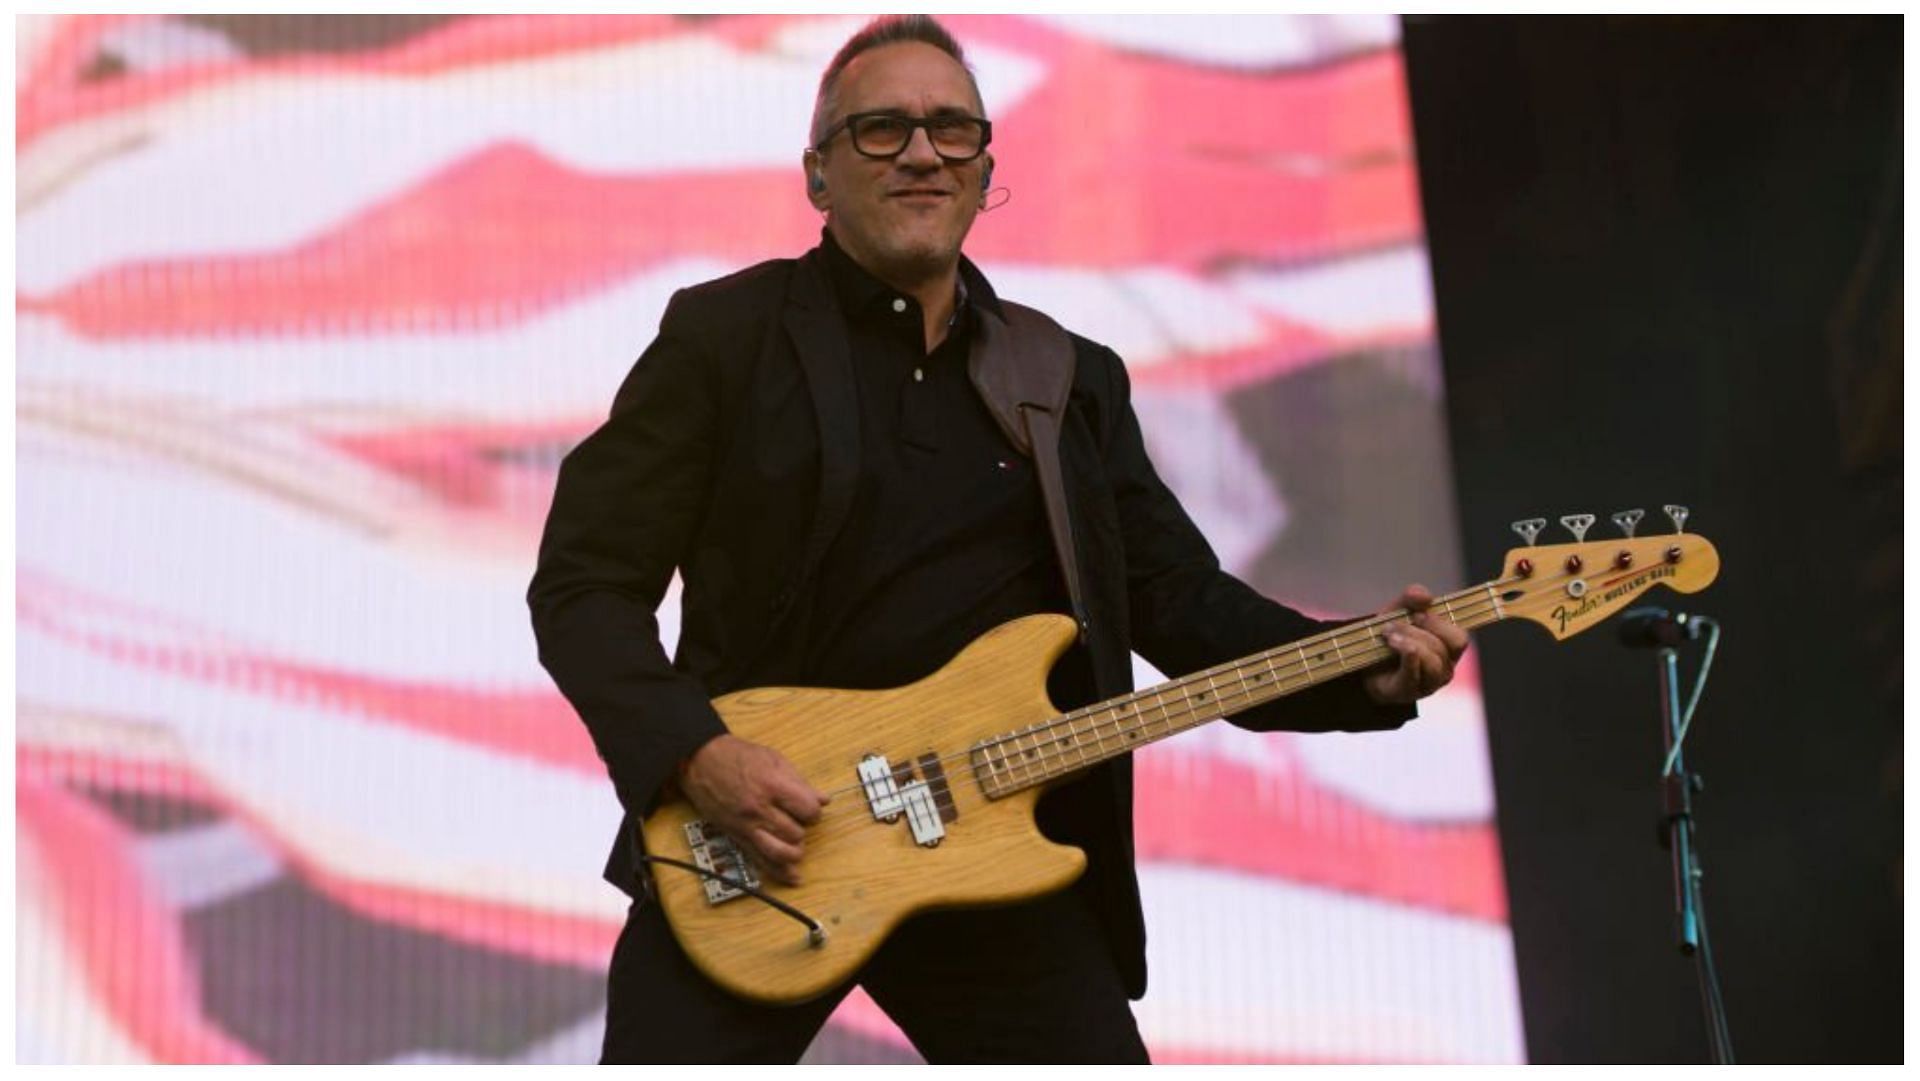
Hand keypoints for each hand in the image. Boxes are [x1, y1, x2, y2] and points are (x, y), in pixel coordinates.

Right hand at [677, 734, 829, 885]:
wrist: (701, 761)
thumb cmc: (737, 757)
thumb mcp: (774, 760)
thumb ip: (800, 782)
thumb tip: (823, 800)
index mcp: (772, 786)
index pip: (808, 810)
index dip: (813, 811)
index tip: (809, 809)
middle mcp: (760, 809)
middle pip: (796, 833)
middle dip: (802, 829)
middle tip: (797, 821)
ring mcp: (747, 825)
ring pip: (781, 853)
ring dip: (794, 852)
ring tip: (796, 845)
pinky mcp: (736, 836)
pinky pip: (760, 859)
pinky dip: (779, 872)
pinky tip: (792, 876)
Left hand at [1362, 584, 1470, 704]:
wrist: (1360, 663)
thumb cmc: (1388, 637)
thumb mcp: (1398, 612)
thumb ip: (1411, 599)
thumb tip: (1426, 596)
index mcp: (1447, 649)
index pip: (1459, 638)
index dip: (1440, 623)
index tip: (1416, 614)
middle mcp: (1443, 668)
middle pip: (1444, 647)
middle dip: (1418, 631)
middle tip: (1391, 625)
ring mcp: (1427, 683)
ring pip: (1432, 661)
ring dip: (1409, 642)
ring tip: (1388, 636)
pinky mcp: (1407, 691)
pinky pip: (1413, 674)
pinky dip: (1406, 655)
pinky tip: (1394, 644)